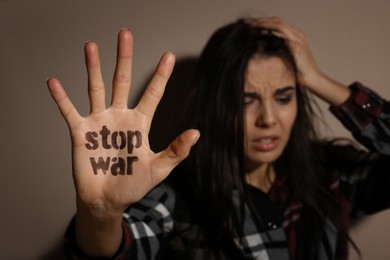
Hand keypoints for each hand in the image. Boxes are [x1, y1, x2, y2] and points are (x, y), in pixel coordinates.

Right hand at [47, 29, 198, 217]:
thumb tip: (196, 132)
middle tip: (125, 34)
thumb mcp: (159, 169)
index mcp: (140, 123)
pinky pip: (69, 112)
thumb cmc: (133, 185)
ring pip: (96, 88)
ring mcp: (99, 123)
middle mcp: (119, 117)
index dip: (161, 75)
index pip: (152, 94)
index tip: (169, 55)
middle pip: (122, 81)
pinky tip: (54, 82)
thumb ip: (176, 151)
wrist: (107, 201)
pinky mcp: (81, 132)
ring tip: (90, 45)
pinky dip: (61, 98)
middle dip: (124, 58)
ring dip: (92, 68)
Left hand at [252, 17, 349, 105]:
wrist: (311, 79)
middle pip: (277, 21)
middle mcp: (297, 34)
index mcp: (294, 36)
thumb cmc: (297, 72)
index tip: (251, 25)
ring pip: (279, 24)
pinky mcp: (297, 45)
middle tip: (248, 22)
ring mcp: (298, 38)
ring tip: (252, 25)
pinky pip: (283, 33)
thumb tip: (261, 47)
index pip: (277, 24)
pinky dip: (271, 31)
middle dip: (261, 20)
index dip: (264, 22)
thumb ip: (277, 50)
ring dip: (264, 23)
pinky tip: (262, 32)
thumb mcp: (285, 58)